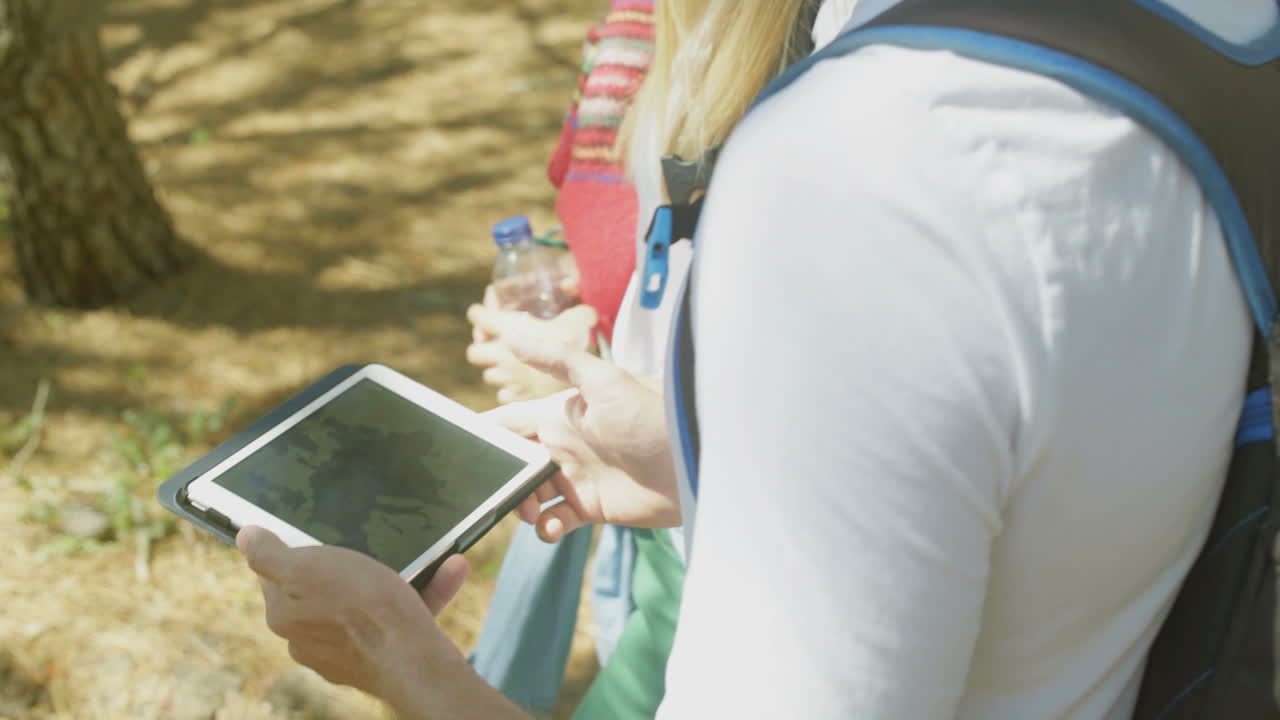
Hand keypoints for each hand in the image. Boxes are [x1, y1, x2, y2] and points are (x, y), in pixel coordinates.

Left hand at [237, 528, 523, 718]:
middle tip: (371, 544)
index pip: (277, 575)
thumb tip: (245, 537)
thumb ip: (269, 555)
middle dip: (347, 565)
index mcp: (285, 614)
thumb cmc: (360, 608)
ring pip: (368, 603)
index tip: (319, 538)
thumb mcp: (306, 568)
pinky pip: (402, 616)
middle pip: (321, 590)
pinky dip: (426, 592)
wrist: (412, 659)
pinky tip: (450, 570)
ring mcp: (346, 650)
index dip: (296, 551)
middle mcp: (309, 637)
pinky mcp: (382, 654)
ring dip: (396, 575)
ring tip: (426, 554)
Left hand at [466, 286, 597, 404]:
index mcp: (507, 329)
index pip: (476, 315)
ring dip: (497, 369)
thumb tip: (590, 312)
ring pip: (489, 375)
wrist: (575, 385)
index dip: (481, 311)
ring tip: (512, 365)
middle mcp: (500, 355)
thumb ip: (582, 313)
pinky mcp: (516, 398)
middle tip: (496, 342)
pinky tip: (524, 384)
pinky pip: (505, 394)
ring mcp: (507, 379)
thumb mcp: (579, 320)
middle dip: (482, 347)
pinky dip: (511, 390)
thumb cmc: (572, 347)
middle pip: (474, 351)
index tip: (488, 310)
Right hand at [486, 337, 679, 541]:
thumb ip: (556, 360)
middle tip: (500, 493)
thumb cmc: (654, 415)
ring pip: (530, 494)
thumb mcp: (604, 382)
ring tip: (531, 512)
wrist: (697, 462)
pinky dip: (545, 529)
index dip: (481, 435)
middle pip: (512, 463)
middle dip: (498, 479)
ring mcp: (577, 476)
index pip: (506, 422)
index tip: (453, 451)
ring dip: (519, 506)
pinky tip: (551, 528)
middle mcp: (563, 444)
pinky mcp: (593, 507)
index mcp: (558, 412)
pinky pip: (556, 521)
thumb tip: (511, 331)